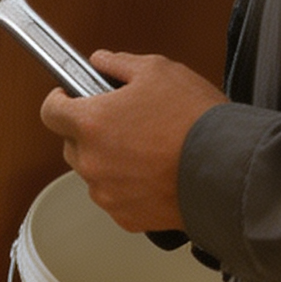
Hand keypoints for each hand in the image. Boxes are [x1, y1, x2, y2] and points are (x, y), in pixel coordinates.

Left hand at [39, 50, 226, 234]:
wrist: (230, 170)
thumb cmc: (195, 122)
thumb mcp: (157, 70)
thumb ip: (118, 64)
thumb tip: (101, 63)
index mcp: (91, 122)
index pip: (50, 111)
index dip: (61, 100)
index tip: (71, 96)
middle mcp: (93, 162)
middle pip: (71, 144)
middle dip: (89, 131)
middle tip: (120, 121)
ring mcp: (109, 193)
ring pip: (94, 172)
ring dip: (108, 160)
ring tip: (144, 148)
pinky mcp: (128, 218)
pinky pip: (115, 197)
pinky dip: (127, 186)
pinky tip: (153, 172)